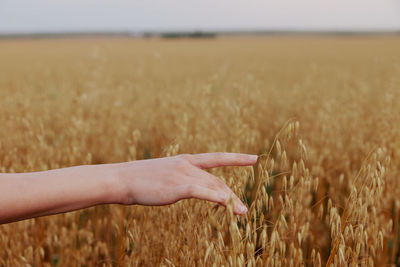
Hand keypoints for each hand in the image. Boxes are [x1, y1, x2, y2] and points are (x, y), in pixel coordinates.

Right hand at [114, 153, 257, 214]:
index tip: (253, 158)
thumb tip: (189, 187)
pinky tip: (229, 205)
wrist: (123, 179)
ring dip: (230, 200)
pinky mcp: (178, 186)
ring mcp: (183, 174)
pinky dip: (218, 198)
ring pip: (213, 186)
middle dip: (231, 194)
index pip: (216, 158)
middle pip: (217, 179)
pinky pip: (202, 192)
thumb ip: (180, 179)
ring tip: (243, 212)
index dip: (236, 159)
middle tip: (244, 207)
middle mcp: (187, 165)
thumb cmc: (141, 179)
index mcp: (185, 160)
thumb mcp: (164, 175)